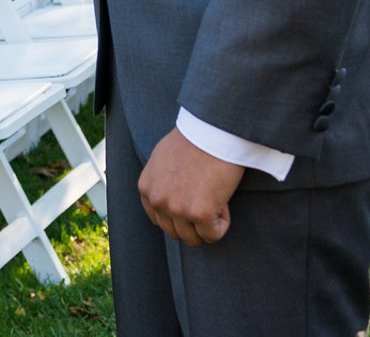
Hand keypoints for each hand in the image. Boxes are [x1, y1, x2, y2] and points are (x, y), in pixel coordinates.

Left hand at [138, 127, 243, 245]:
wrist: (212, 131)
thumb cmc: (193, 140)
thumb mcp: (162, 159)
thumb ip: (160, 181)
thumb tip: (168, 197)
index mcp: (146, 188)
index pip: (159, 220)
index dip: (180, 213)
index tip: (193, 197)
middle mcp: (157, 200)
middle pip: (175, 232)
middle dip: (193, 222)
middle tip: (207, 200)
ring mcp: (177, 208)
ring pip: (193, 238)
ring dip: (207, 224)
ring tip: (215, 199)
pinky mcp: (199, 213)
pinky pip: (213, 235)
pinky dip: (222, 224)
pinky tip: (223, 202)